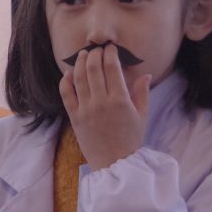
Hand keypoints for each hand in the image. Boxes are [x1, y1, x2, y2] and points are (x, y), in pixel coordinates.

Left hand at [61, 48, 147, 167]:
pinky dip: (65, 81)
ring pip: (79, 78)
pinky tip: (68, 73)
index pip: (112, 68)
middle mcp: (101, 102)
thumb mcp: (142, 116)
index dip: (109, 54)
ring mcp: (86, 109)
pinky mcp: (75, 117)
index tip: (110, 48)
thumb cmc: (130, 139)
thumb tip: (146, 75)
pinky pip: (66, 94)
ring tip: (82, 55)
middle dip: (94, 54)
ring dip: (79, 62)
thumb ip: (142, 93)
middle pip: (93, 68)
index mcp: (120, 100)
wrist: (114, 163)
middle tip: (96, 50)